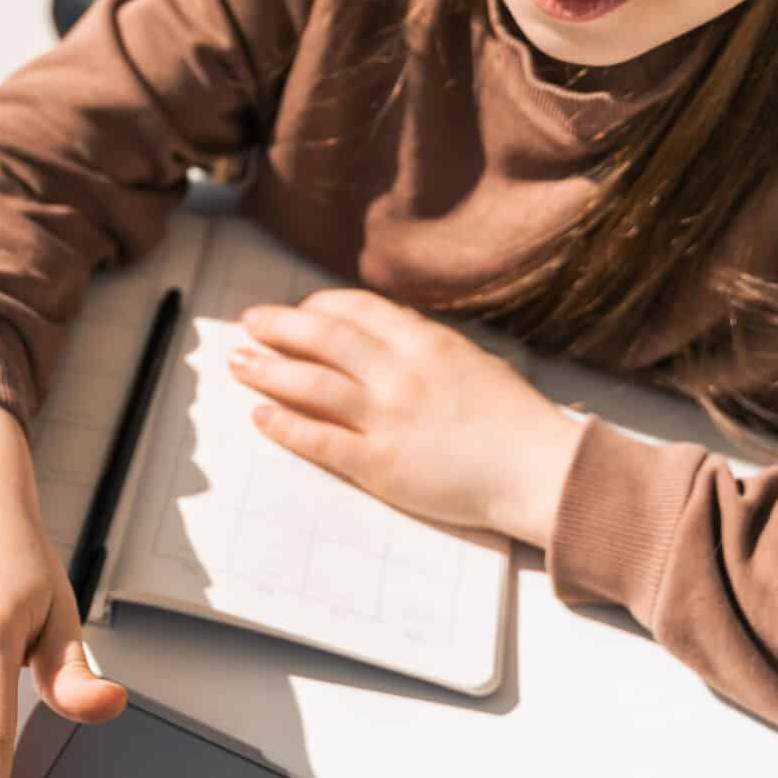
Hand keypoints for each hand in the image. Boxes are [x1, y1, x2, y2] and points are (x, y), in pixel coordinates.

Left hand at [228, 289, 584, 545]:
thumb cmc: (513, 419)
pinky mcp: (380, 464)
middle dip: (277, 326)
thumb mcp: (471, 360)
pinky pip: (320, 440)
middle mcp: (401, 374)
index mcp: (425, 343)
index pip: (356, 310)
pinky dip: (284, 425)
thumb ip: (424, 343)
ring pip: (311, 384)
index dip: (317, 307)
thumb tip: (385, 327)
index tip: (297, 310)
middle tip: (249, 323)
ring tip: (239, 362)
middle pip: (323, 338)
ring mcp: (388, 418)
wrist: (538, 470)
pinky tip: (260, 415)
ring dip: (267, 369)